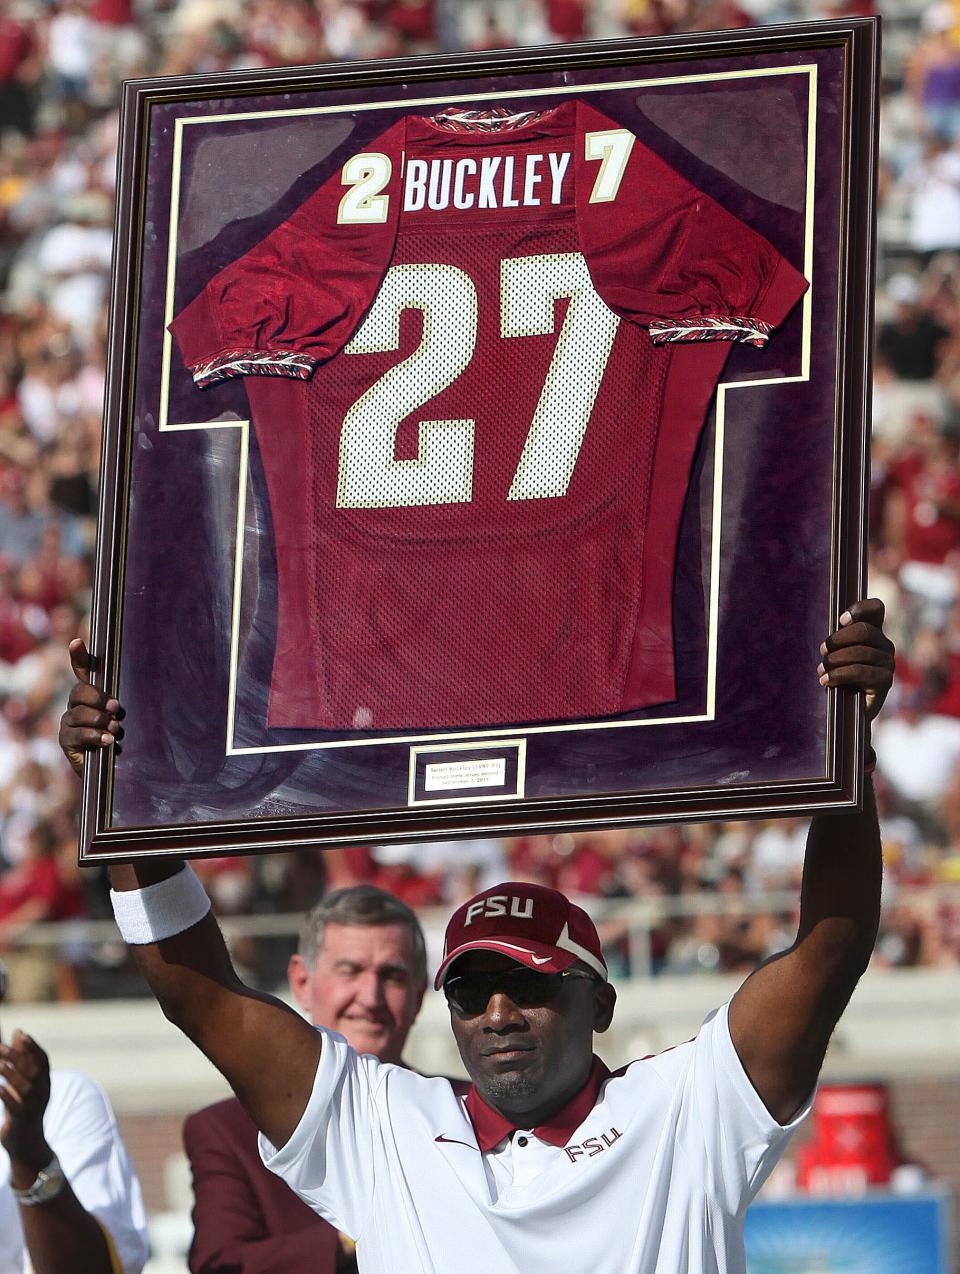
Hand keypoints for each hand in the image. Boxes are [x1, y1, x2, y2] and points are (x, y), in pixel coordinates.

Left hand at [0, 1030, 52, 1179]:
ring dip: (11, 1074)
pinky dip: (6, 1096)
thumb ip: (23, 1058)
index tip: (21, 1033)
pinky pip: (15, 1106)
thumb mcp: (27, 1083)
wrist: (27, 1144)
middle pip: (33, 1070)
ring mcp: (33, 1107)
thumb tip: (19, 1031)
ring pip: (24, 1087)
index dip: (33, 1046)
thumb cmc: (25, 1108)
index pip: (43, 1060)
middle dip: (17, 1056)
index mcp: (45, 1083)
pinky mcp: (21, 1120)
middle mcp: (42, 1093)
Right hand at [57, 639, 123, 777]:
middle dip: (98, 698)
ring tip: (115, 729)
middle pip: (79, 691)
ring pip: (80, 714)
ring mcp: (68, 722)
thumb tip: (118, 705)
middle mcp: (75, 705)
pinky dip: (96, 736)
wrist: (109, 767)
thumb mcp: (122, 717)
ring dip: (101, 721)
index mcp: (90, 695)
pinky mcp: (66, 740)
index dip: (79, 656)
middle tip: (116, 707)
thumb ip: (117, 706)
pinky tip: (108, 740)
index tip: (76, 642)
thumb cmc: (117, 737)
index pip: (82, 671)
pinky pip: (78, 734)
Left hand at [818, 597, 894, 721]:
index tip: (841, 620)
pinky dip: (839, 675)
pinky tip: (826, 681)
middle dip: (838, 640)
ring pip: (859, 652)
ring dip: (834, 661)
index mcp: (873, 633)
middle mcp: (885, 645)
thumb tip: (830, 638)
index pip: (876, 609)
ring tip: (822, 671)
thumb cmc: (840, 678)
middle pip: (864, 631)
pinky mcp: (885, 681)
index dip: (860, 608)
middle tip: (822, 651)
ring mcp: (888, 663)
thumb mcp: (836, 655)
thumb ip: (838, 641)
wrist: (847, 711)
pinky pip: (860, 671)